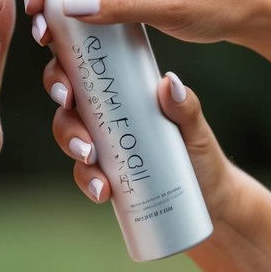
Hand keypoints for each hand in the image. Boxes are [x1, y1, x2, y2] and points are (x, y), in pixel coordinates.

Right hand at [44, 58, 240, 227]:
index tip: (66, 85)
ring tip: (89, 157)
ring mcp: (101, 146)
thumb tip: (169, 82)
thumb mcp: (195, 130)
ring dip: (69, 142)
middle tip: (72, 112)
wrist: (208, 202)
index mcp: (123, 92)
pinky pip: (83, 175)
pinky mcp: (103, 175)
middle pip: (67, 102)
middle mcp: (106, 116)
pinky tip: (102, 190)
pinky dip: (87, 181)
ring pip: (68, 136)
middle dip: (62, 107)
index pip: (84, 69)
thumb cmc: (201, 157)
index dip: (62, 69)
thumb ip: (185, 108)